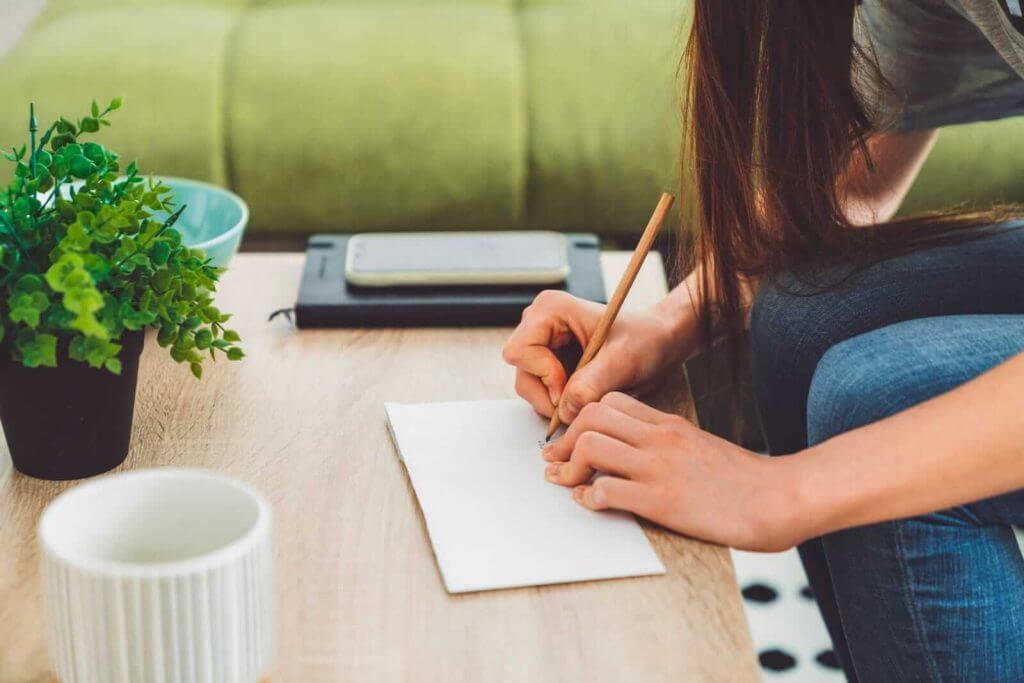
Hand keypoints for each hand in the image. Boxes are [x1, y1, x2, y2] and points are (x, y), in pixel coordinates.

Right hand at [502, 290, 682, 422]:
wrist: (659, 343)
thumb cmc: (646, 340)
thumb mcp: (625, 361)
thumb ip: (593, 383)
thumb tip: (564, 410)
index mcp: (551, 309)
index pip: (519, 351)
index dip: (542, 375)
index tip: (571, 387)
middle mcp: (540, 324)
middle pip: (522, 373)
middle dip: (549, 394)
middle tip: (582, 401)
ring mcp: (543, 345)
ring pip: (529, 387)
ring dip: (557, 401)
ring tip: (590, 396)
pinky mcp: (549, 363)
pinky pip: (542, 393)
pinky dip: (561, 402)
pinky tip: (587, 394)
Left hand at [541, 392, 806, 551]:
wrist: (780, 497)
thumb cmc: (745, 480)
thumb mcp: (702, 446)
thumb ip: (670, 443)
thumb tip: (640, 452)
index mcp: (669, 424)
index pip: (609, 402)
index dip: (582, 420)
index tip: (574, 441)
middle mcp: (659, 438)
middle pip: (591, 416)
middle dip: (565, 440)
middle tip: (557, 463)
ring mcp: (658, 467)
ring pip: (591, 445)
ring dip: (570, 468)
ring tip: (569, 484)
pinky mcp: (661, 500)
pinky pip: (606, 489)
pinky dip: (589, 497)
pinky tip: (592, 504)